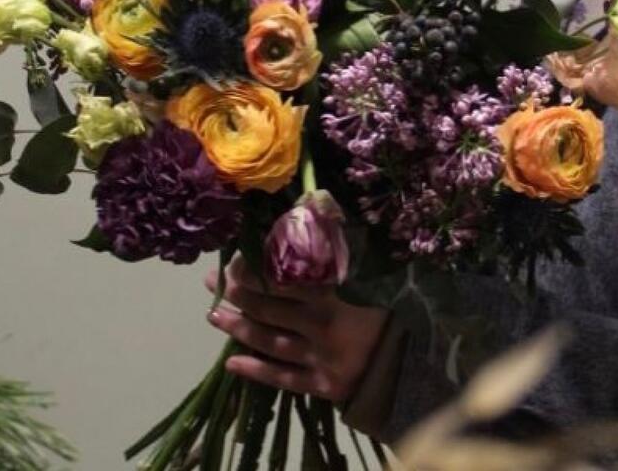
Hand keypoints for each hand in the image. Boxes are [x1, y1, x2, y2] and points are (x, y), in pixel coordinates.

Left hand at [205, 255, 388, 403]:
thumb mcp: (364, 287)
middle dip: (238, 294)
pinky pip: (281, 379)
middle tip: (212, 283)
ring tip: (213, 316)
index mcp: (331, 300)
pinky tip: (230, 361)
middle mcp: (319, 328)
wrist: (404, 369)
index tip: (233, 261)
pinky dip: (255, 370)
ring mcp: (317, 359)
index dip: (256, 271)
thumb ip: (332, 269)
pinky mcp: (318, 386)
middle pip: (270, 310)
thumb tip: (306, 232)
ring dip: (238, 328)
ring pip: (270, 342)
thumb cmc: (382, 319)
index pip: (285, 281)